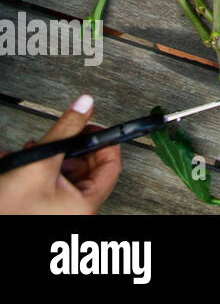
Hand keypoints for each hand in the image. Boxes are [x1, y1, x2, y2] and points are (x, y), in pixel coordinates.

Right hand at [0, 96, 121, 213]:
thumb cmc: (7, 208)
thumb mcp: (40, 161)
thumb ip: (65, 131)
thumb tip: (83, 106)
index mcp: (85, 205)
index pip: (111, 166)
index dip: (102, 142)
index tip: (90, 129)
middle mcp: (75, 211)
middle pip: (86, 168)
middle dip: (69, 148)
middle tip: (60, 138)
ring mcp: (59, 210)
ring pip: (63, 173)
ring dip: (47, 157)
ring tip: (31, 151)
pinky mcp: (41, 208)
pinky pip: (47, 183)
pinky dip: (35, 170)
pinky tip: (17, 163)